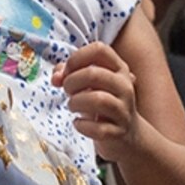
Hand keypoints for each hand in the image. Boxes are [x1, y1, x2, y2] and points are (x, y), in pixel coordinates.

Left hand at [62, 41, 142, 162]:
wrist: (127, 134)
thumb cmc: (103, 103)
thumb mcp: (89, 84)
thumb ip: (69, 73)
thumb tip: (56, 77)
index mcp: (119, 69)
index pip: (99, 50)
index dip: (77, 58)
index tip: (67, 71)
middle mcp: (125, 86)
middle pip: (94, 74)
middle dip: (71, 82)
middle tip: (67, 91)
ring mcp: (124, 110)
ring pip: (98, 100)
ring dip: (76, 102)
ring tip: (72, 106)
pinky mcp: (119, 132)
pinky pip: (98, 128)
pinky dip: (82, 125)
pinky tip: (78, 123)